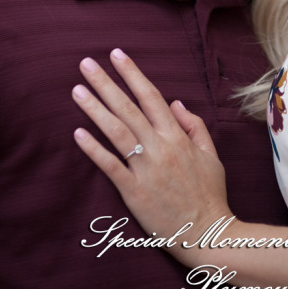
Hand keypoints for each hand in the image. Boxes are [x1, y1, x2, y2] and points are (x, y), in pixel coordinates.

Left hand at [72, 49, 231, 265]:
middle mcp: (160, 147)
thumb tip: (175, 102)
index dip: (132, 74)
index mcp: (177, 136)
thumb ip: (194, 126)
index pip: (150, 96)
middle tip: (85, 63)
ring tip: (76, 91)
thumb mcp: (210, 155)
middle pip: (128, 108)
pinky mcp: (134, 192)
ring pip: (117, 132)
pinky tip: (78, 134)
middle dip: (106, 83)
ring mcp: (146, 170)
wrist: (208, 234)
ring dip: (95, 110)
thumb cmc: (210, 194)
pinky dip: (94, 150)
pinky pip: (111, 166)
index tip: (116, 54)